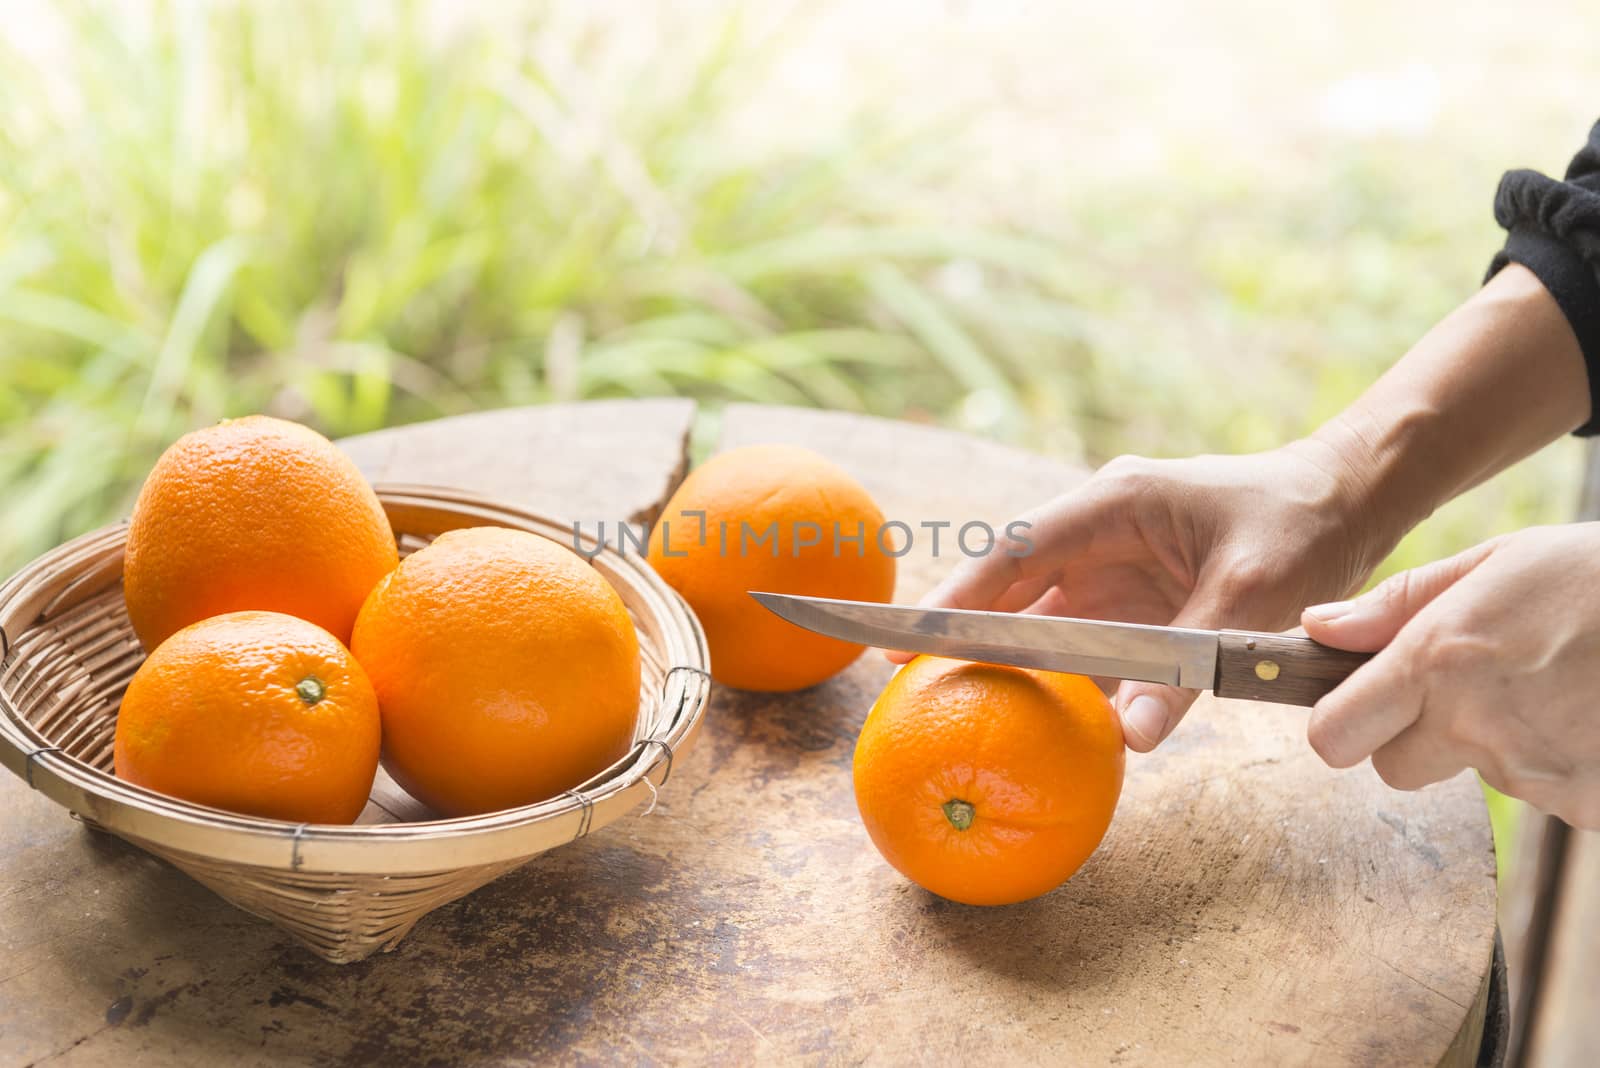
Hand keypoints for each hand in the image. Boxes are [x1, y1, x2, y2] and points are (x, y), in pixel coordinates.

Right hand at [896, 442, 1399, 749]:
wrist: (1349, 500)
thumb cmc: (1303, 526)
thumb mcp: (1253, 594)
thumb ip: (1187, 664)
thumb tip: (1128, 736)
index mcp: (1114, 505)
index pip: (1014, 552)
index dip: (958, 596)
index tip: (912, 638)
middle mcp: (1101, 531)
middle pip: (1013, 587)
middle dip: (966, 631)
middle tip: (907, 679)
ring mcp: (1115, 565)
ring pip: (1044, 619)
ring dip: (1015, 661)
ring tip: (962, 707)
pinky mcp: (1137, 598)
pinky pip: (1088, 643)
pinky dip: (1068, 678)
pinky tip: (1048, 719)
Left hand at [1303, 524, 1599, 828]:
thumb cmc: (1598, 578)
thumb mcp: (1497, 563)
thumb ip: (1397, 604)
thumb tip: (1317, 628)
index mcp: (1438, 662)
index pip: (1334, 736)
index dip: (1338, 725)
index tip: (1355, 708)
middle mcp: (1476, 726)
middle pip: (1393, 769)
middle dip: (1412, 738)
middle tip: (1465, 691)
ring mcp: (1534, 774)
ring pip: (1473, 776)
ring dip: (1495, 743)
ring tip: (1550, 687)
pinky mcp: (1585, 807)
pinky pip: (1542, 794)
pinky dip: (1556, 764)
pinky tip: (1586, 716)